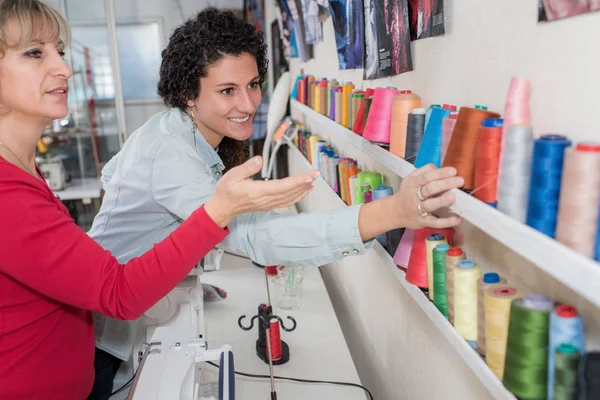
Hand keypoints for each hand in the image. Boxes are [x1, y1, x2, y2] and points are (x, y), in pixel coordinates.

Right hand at [205, 156, 319, 226]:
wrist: (223, 207)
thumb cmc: (226, 191)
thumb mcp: (232, 175)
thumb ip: (247, 167)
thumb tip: (260, 159)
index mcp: (258, 191)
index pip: (282, 186)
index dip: (297, 181)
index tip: (309, 176)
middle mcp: (265, 199)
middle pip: (290, 192)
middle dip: (305, 182)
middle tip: (316, 174)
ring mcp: (268, 204)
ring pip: (290, 197)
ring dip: (303, 189)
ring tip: (313, 180)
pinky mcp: (268, 205)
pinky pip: (287, 202)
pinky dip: (298, 196)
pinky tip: (304, 191)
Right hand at [391, 164, 463, 229]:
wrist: (394, 212)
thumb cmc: (407, 193)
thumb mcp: (410, 179)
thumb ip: (424, 172)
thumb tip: (440, 169)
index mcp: (413, 184)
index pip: (426, 177)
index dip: (440, 173)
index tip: (453, 171)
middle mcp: (414, 196)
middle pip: (429, 189)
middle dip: (445, 184)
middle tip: (460, 180)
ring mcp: (418, 210)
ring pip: (430, 205)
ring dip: (442, 201)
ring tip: (454, 197)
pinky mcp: (422, 222)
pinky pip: (435, 222)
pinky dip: (446, 222)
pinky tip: (458, 219)